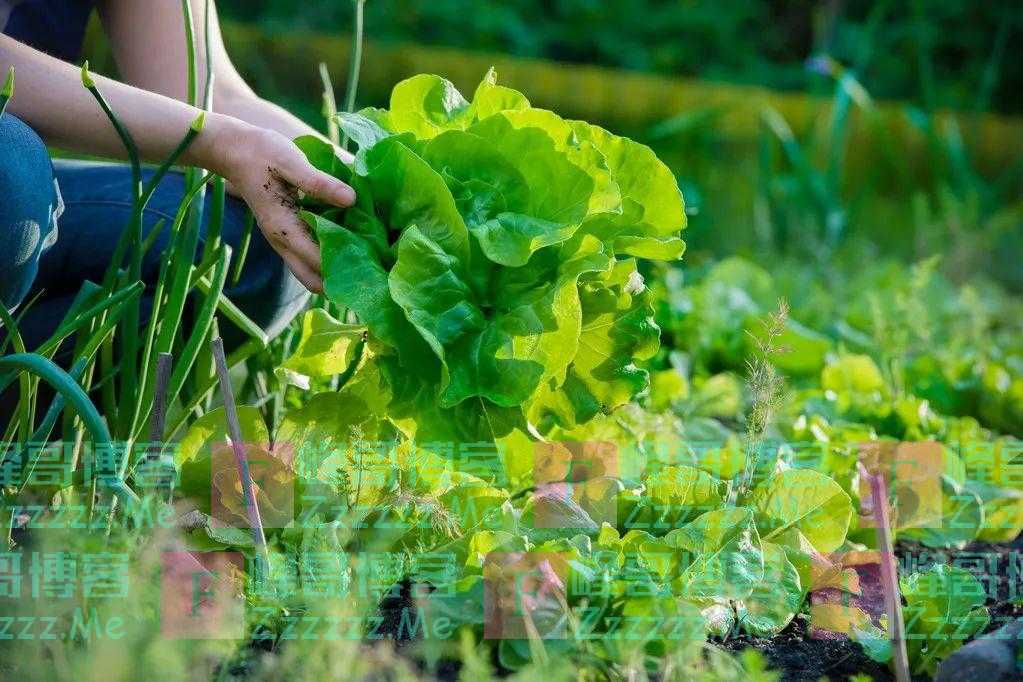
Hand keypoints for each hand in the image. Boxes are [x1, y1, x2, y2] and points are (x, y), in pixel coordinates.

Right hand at [205, 119, 354, 292]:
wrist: (234, 150)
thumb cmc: (262, 154)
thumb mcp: (291, 162)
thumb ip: (319, 183)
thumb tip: (352, 199)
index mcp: (284, 228)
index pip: (317, 262)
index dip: (344, 268)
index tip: (372, 266)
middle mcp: (282, 242)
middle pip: (312, 280)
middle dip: (339, 281)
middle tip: (370, 271)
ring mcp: (282, 241)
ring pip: (309, 272)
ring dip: (333, 271)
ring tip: (363, 260)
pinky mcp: (286, 234)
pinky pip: (307, 257)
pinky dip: (326, 258)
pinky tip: (349, 244)